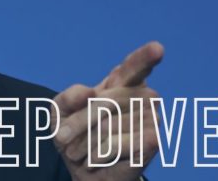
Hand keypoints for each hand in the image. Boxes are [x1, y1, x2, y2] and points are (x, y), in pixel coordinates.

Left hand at [51, 42, 163, 180]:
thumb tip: (89, 92)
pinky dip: (99, 153)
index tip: (157, 49)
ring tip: (79, 149)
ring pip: (110, 125)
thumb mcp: (59, 111)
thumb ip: (68, 97)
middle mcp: (143, 96)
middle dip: (80, 121)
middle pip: (108, 101)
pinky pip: (119, 145)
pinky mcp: (152, 144)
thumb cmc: (74, 133)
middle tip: (63, 136)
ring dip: (86, 141)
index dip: (146, 57)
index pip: (135, 65)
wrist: (82, 168)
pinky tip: (94, 158)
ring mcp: (151, 120)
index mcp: (122, 81)